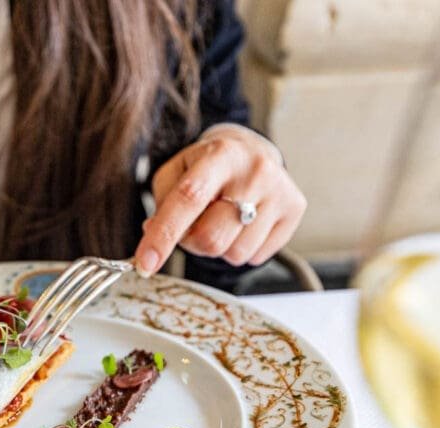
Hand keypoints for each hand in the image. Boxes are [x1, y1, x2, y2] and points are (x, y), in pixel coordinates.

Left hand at [133, 125, 305, 275]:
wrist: (251, 151)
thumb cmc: (205, 166)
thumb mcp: (175, 173)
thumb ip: (160, 204)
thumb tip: (153, 235)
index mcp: (220, 155)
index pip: (188, 199)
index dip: (163, 235)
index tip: (145, 264)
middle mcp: (256, 171)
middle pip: (210, 239)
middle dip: (192, 243)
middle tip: (194, 224)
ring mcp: (280, 191)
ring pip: (233, 254)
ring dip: (218, 246)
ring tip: (223, 219)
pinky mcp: (295, 209)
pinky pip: (256, 257)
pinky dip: (240, 248)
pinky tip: (243, 223)